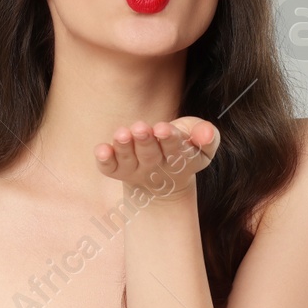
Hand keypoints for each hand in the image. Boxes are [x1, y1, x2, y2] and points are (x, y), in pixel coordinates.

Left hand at [94, 116, 218, 197]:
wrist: (164, 179)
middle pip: (150, 155)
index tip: (162, 128)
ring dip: (124, 148)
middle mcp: (156, 167)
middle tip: (140, 128)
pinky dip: (105, 161)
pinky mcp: (118, 170)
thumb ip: (206, 134)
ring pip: (129, 160)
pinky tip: (101, 149)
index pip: (176, 149)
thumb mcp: (201, 141)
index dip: (169, 139)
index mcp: (180, 160)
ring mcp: (136, 170)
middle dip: (145, 141)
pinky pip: (110, 169)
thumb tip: (207, 133)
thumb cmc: (184, 147)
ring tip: (122, 134)